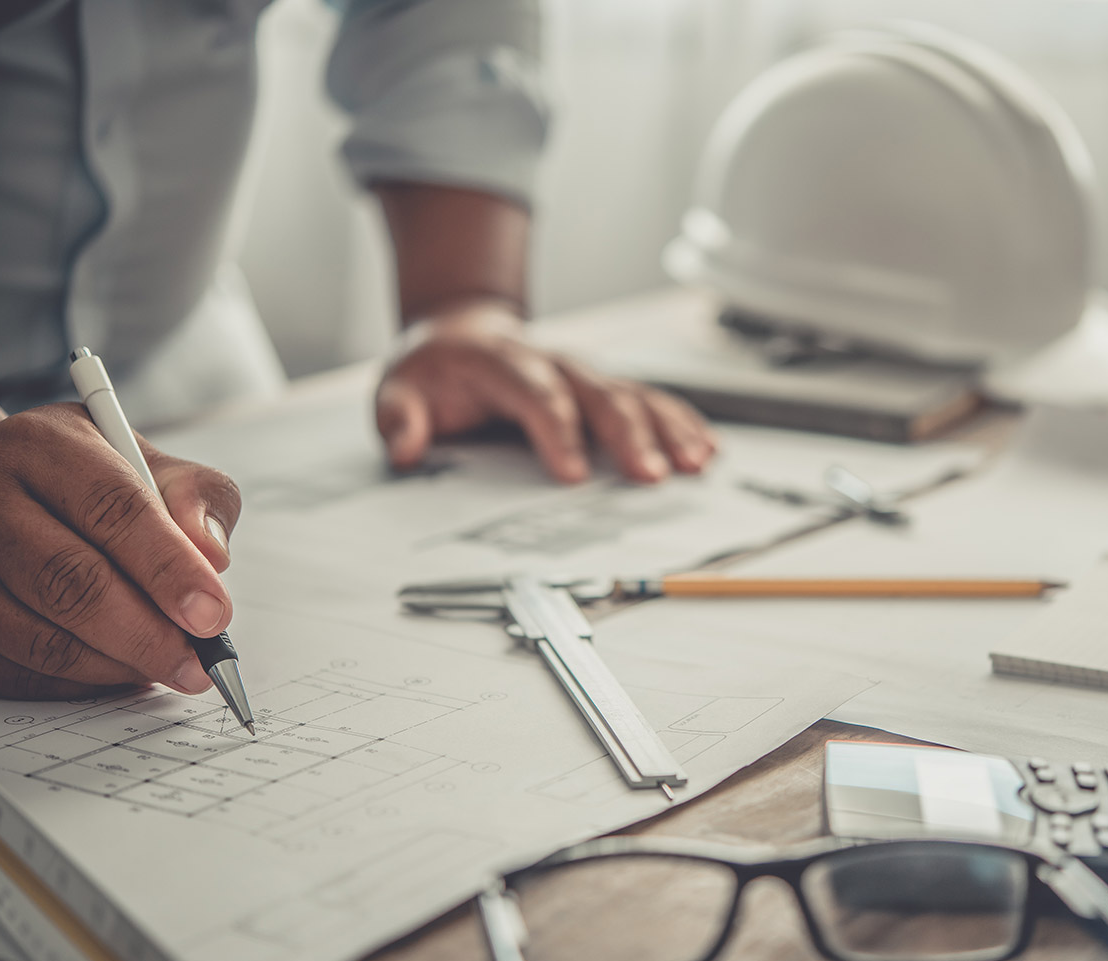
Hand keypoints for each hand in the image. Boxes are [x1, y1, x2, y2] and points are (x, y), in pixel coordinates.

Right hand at [0, 403, 240, 698]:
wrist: (15, 486)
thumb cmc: (93, 478)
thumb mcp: (151, 462)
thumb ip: (197, 498)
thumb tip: (212, 557)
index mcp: (43, 446)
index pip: (112, 509)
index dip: (168, 569)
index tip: (213, 615)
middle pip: (65, 579)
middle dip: (143, 634)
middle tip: (195, 664)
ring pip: (29, 632)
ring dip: (108, 664)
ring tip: (162, 669)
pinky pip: (5, 667)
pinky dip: (70, 682)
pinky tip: (115, 672)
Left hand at [374, 301, 716, 482]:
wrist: (461, 337)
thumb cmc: (436, 373)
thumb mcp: (398, 389)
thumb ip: (400, 417)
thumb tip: (406, 447)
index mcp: (503, 361)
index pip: (536, 394)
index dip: (557, 431)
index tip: (573, 474)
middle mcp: (555, 363)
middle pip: (599, 394)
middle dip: (629, 435)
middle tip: (651, 476)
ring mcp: (586, 374)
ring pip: (635, 395)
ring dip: (669, 429)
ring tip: (695, 464)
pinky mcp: (606, 388)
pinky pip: (652, 401)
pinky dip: (682, 424)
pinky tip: (708, 450)